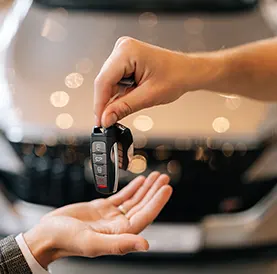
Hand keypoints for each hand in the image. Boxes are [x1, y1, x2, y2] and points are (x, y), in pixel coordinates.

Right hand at [24, 172, 171, 267]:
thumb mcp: (92, 242)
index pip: (145, 215)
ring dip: (146, 188)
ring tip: (156, 177)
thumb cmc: (66, 240)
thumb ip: (120, 244)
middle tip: (164, 178)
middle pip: (142, 205)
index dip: (157, 202)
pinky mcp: (103, 208)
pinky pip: (122, 196)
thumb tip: (146, 245)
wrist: (48, 234)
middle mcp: (119, 225)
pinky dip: (132, 188)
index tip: (167, 188)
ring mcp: (111, 215)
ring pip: (134, 199)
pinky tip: (139, 181)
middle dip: (154, 191)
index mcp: (120, 234)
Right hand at [94, 37, 221, 126]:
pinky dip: (119, 94)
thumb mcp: (148, 96)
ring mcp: (123, 54)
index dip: (99, 104)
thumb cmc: (176, 77)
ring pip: (109, 83)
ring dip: (115, 98)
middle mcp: (122, 49)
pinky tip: (129, 98)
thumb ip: (124, 107)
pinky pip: (115, 81)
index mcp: (127, 51)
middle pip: (104, 82)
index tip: (100, 121)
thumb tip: (105, 118)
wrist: (187, 72)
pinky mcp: (125, 61)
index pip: (104, 81)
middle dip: (107, 103)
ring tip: (131, 104)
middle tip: (109, 121)